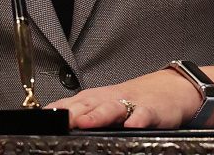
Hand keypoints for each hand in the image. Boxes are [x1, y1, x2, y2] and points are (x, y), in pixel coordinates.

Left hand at [47, 69, 202, 128]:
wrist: (170, 88)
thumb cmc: (134, 99)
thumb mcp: (106, 103)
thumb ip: (84, 111)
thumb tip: (57, 121)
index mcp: (97, 98)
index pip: (72, 102)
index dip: (58, 110)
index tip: (43, 118)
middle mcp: (111, 98)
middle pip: (88, 104)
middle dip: (73, 113)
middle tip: (59, 122)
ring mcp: (132, 103)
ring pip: (113, 108)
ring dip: (98, 115)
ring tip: (85, 123)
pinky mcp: (153, 111)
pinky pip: (144, 115)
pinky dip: (138, 119)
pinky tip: (131, 126)